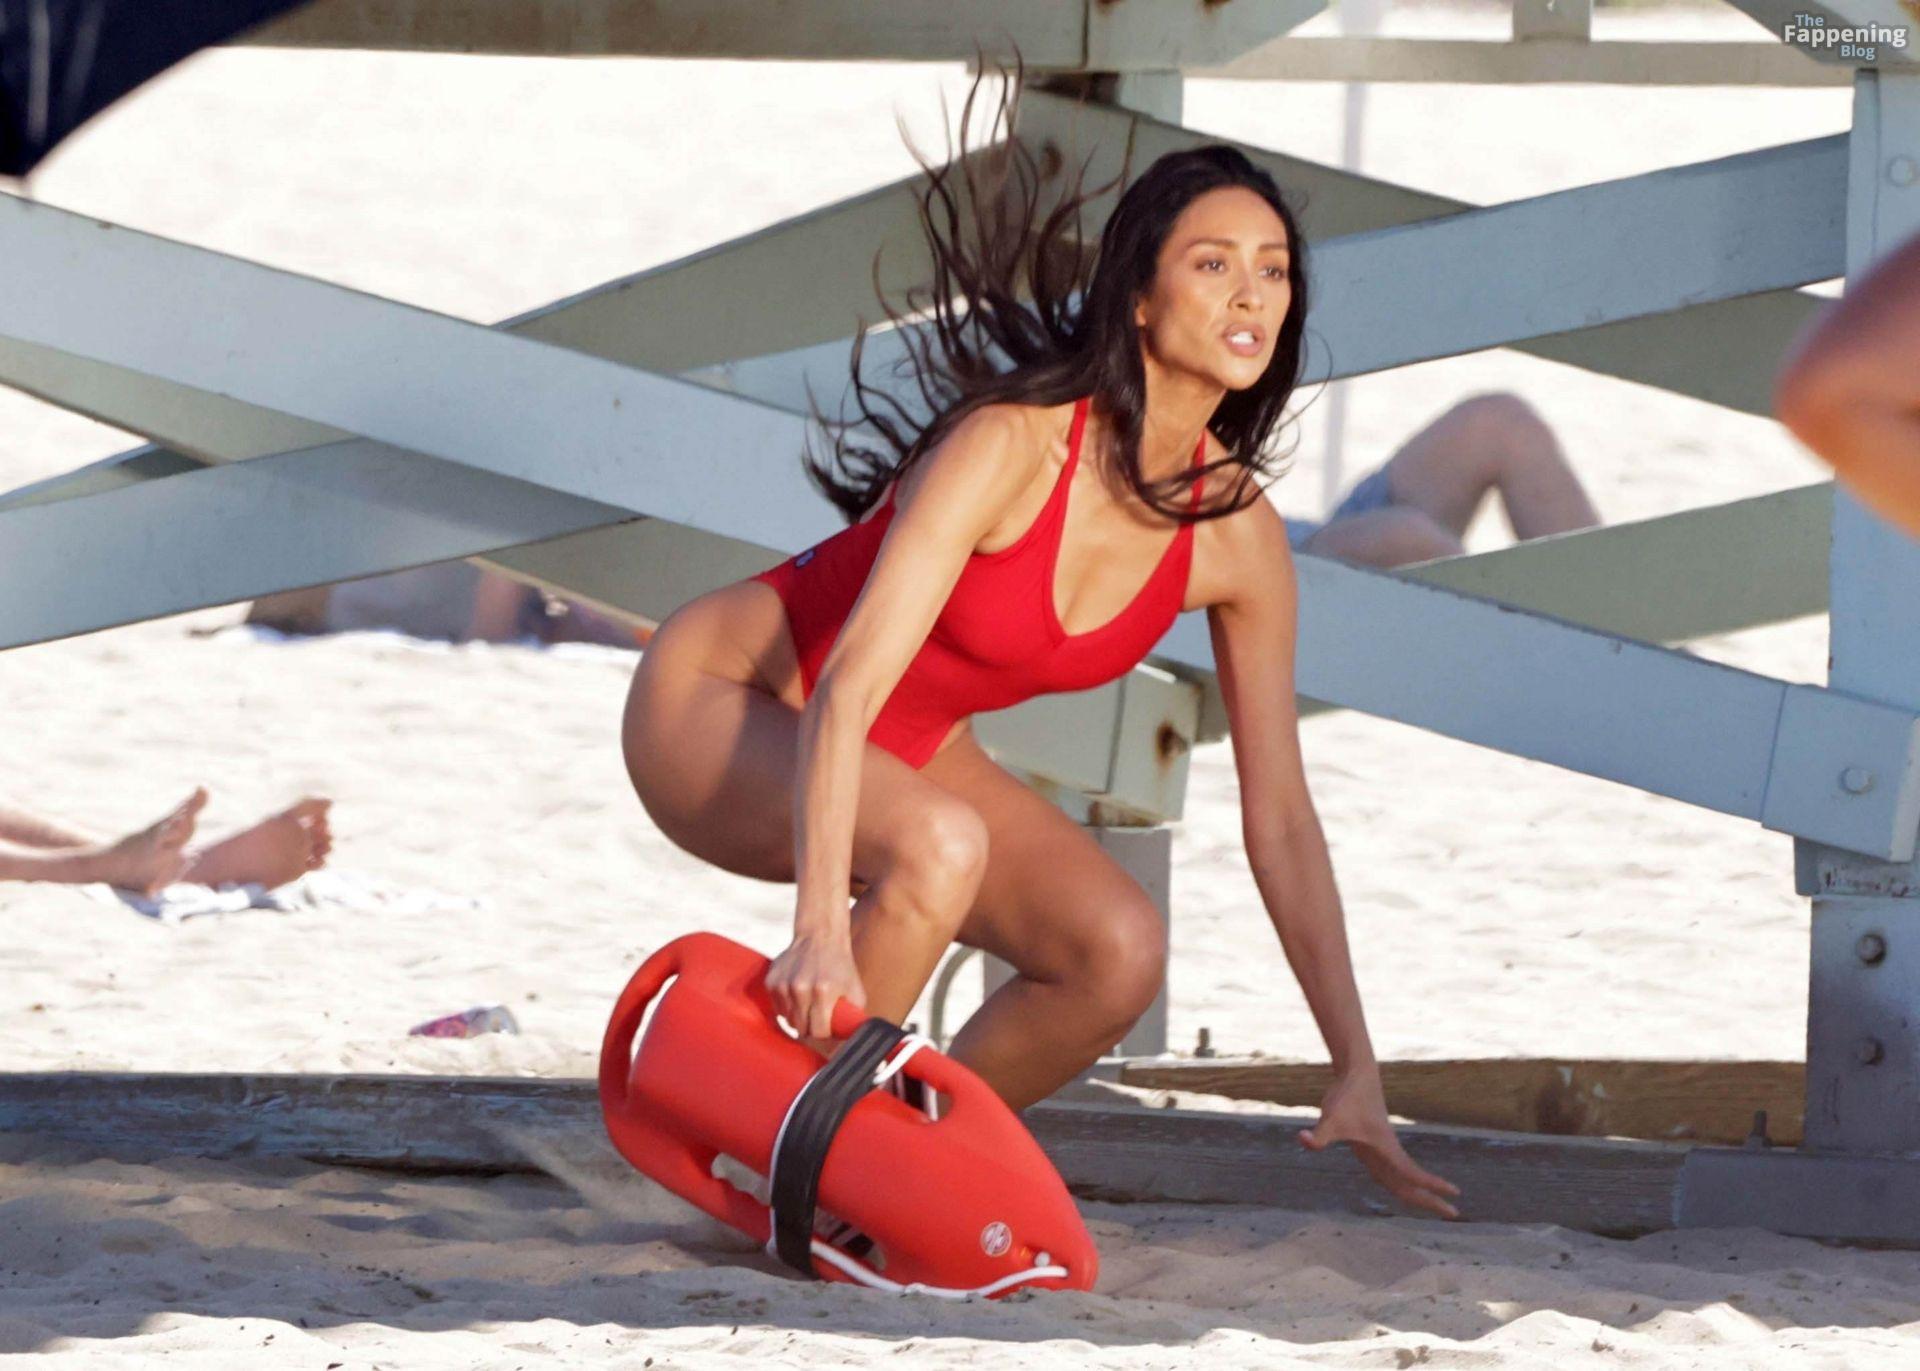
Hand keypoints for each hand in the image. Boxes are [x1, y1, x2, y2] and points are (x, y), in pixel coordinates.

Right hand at [764, 929, 865, 1043]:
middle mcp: (801, 989)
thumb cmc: (840, 966)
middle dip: (810, 1027)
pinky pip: (778, 1008)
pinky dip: (787, 1006)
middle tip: (817, 1016)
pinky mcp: (772, 981)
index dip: (824, 1033)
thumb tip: (852, 1038)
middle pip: (801, 1029)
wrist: (820, 937)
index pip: (818, 1032)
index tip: (826, 1027)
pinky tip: (796, 994)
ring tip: (808, 1003)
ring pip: (788, 1020)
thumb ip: (854, 1016)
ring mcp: (784, 985)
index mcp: (824, 992)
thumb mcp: (855, 990)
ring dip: (798, 1017)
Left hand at [1298, 1066, 1461, 1219]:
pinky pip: (1393, 1172)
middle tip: (1455, 1215)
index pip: (1411, 1173)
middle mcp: (1388, 1151)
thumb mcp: (1331, 1118)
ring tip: (1439, 1206)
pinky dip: (1405, 1183)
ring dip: (1421, 1193)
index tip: (1453, 1193)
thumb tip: (1303, 1140)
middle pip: (1411, 1183)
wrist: (1357, 1074)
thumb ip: (1319, 1135)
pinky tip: (1406, 1191)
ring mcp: (1382, 1149)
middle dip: (1432, 1200)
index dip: (1430, 1185)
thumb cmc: (1346, 1097)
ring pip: (1404, 1178)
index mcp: (1385, 1149)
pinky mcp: (1374, 1144)